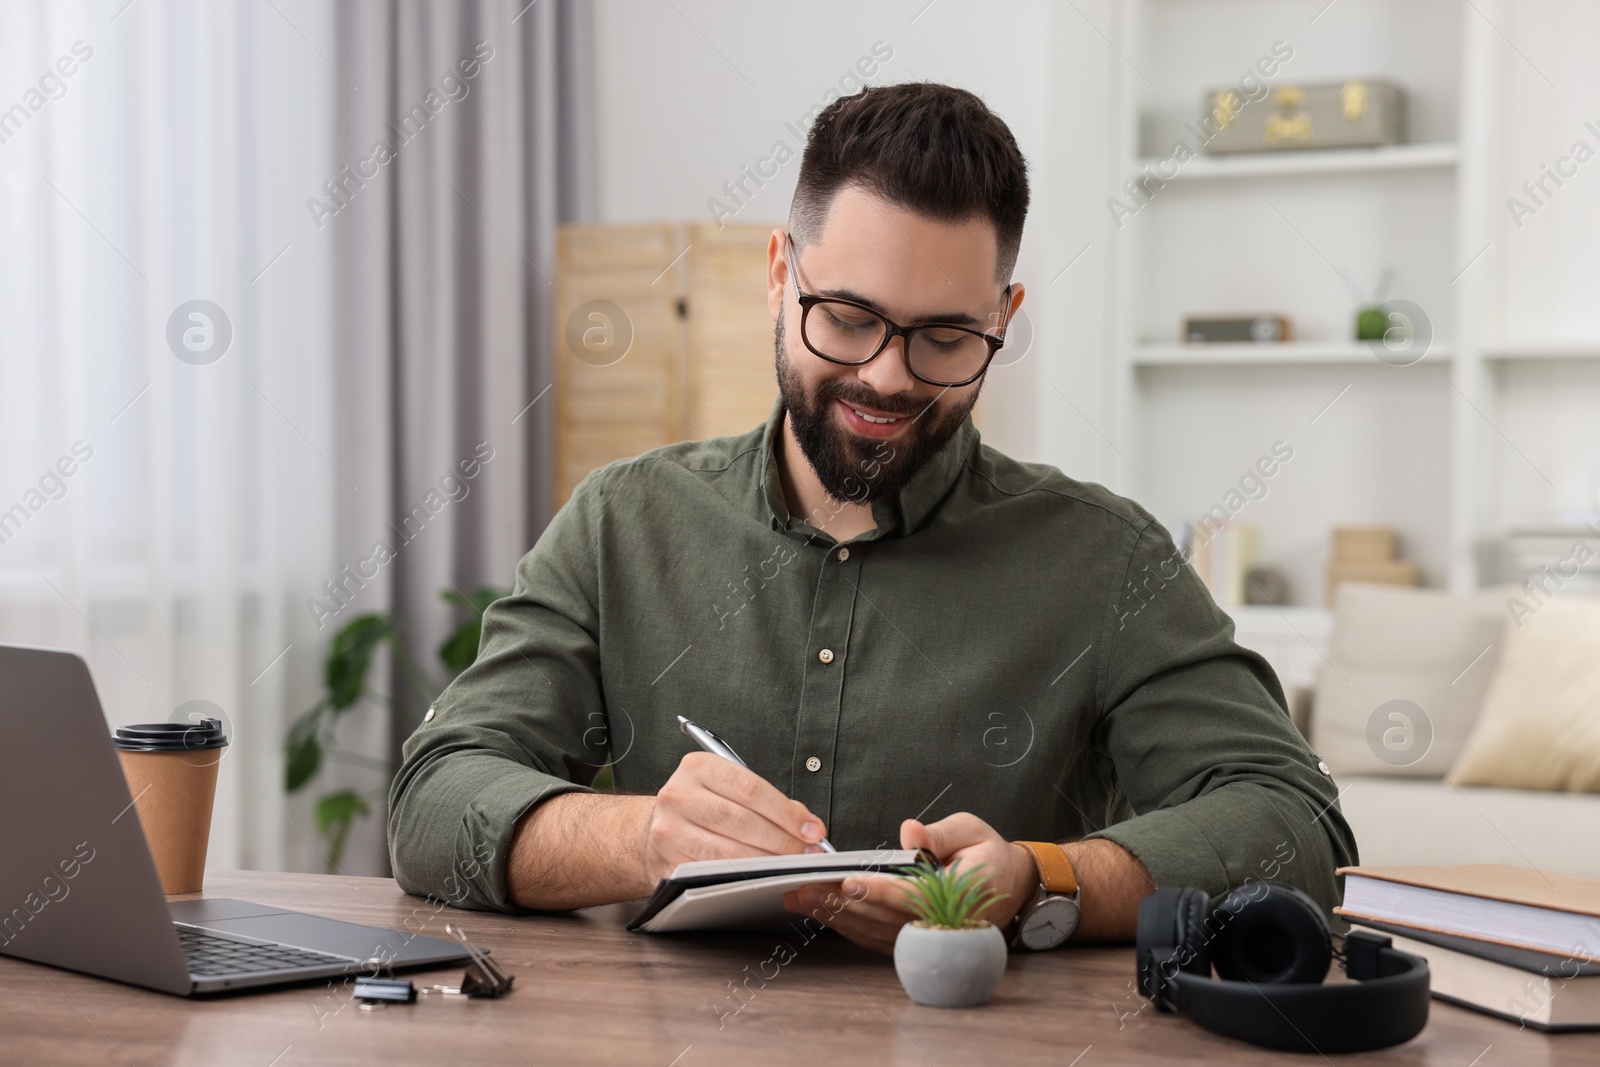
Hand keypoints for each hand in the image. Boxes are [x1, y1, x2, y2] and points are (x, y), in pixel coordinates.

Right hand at [641, 752, 827, 884]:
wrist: (657, 828)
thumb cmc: (700, 806)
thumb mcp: (726, 788)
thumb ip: (766, 800)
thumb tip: (806, 824)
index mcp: (698, 768)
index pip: (751, 789)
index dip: (786, 812)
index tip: (812, 829)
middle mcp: (679, 795)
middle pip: (741, 821)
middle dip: (782, 840)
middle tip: (807, 852)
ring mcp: (669, 830)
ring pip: (728, 852)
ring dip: (767, 863)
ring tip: (790, 866)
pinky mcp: (667, 863)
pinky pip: (713, 875)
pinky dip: (742, 878)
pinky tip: (762, 878)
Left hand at [782, 813, 1037, 954]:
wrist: (1013, 887)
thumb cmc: (988, 853)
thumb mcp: (971, 830)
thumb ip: (940, 833)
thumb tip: (910, 831)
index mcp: (961, 893)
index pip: (914, 896)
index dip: (880, 891)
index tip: (849, 883)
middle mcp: (944, 922)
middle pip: (886, 918)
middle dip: (842, 905)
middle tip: (804, 889)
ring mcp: (930, 937)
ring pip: (877, 932)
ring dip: (837, 918)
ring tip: (801, 900)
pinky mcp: (918, 941)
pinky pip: (879, 939)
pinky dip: (849, 928)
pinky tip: (824, 914)